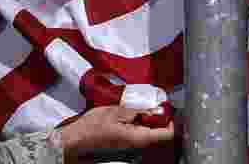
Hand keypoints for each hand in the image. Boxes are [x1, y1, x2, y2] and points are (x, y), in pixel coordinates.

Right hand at [57, 105, 174, 163]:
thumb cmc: (92, 126)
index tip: (168, 108)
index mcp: (138, 137)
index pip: (167, 134)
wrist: (76, 138)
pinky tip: (131, 113)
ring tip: (140, 106)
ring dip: (148, 118)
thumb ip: (138, 110)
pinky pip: (140, 132)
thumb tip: (156, 110)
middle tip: (154, 103)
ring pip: (149, 132)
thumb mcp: (116, 111)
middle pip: (159, 133)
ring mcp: (132, 145)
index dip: (171, 120)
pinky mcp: (126, 142)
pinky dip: (140, 122)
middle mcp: (138, 144)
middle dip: (159, 117)